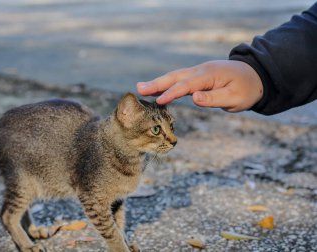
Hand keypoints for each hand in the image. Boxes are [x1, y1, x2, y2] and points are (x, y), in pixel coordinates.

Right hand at [136, 60, 263, 111]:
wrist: (255, 76)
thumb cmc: (246, 89)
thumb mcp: (235, 98)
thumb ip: (214, 98)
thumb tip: (194, 98)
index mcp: (210, 75)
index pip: (187, 85)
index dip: (172, 93)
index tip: (158, 101)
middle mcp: (201, 70)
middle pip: (176, 76)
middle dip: (157, 83)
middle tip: (139, 89)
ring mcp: (199, 72)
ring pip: (175, 76)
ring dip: (159, 82)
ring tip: (141, 88)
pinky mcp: (199, 76)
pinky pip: (180, 79)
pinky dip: (167, 84)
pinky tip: (158, 89)